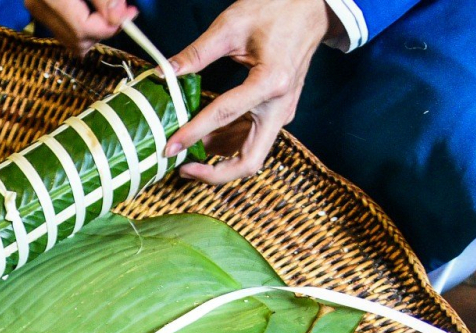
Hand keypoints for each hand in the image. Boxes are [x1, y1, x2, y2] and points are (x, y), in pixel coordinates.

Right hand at [26, 0, 135, 57]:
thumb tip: (119, 20)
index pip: (82, 28)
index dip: (109, 27)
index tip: (130, 14)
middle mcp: (38, 7)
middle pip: (77, 41)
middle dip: (104, 32)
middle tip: (123, 12)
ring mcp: (36, 11)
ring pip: (72, 41)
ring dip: (95, 32)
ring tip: (109, 9)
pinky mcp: (40, 11)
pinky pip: (66, 32)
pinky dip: (84, 27)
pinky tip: (93, 11)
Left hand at [166, 0, 329, 184]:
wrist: (310, 9)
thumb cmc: (276, 10)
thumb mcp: (231, 26)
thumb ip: (197, 53)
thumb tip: (165, 72)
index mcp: (271, 82)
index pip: (224, 116)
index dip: (193, 134)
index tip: (169, 147)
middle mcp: (280, 106)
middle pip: (249, 161)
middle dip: (214, 173)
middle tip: (182, 168)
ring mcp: (282, 112)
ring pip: (250, 153)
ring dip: (218, 158)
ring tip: (186, 151)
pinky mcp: (278, 113)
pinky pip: (252, 138)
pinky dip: (227, 142)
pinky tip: (204, 136)